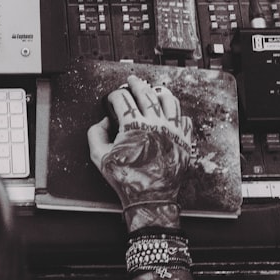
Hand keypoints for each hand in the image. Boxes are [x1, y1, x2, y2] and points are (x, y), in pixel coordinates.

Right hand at [86, 75, 191, 210]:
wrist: (150, 198)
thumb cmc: (127, 180)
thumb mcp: (99, 157)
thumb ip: (95, 134)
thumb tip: (103, 122)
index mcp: (133, 126)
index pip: (122, 99)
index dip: (114, 95)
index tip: (113, 98)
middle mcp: (155, 124)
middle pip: (146, 94)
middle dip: (136, 84)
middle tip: (132, 81)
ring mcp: (172, 131)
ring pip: (169, 101)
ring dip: (160, 93)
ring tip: (154, 90)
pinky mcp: (183, 140)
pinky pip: (184, 119)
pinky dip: (177, 112)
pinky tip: (171, 112)